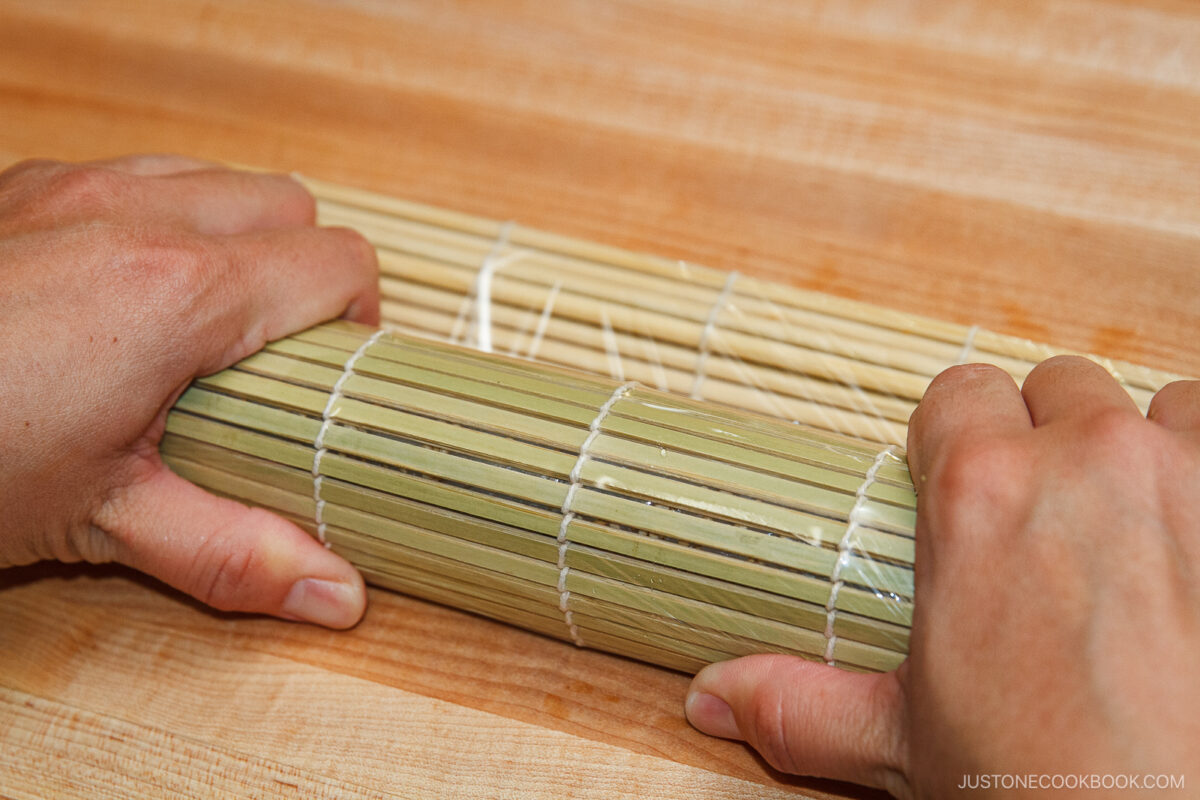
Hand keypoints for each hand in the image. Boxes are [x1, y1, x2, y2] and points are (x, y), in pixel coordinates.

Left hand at [0, 155, 378, 627]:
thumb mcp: (98, 519)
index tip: (335, 374)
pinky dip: (160, 222)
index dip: (357, 321)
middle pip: (290, 203)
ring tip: (199, 327)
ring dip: (236, 239)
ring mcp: (71, 188)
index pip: (338, 264)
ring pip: (215, 178)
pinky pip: (137, 175)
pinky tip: (118, 296)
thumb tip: (340, 594)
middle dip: (304, 272)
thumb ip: (234, 551)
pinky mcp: (20, 185)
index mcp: (178, 293)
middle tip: (272, 358)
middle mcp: (135, 215)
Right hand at [685, 358, 1199, 796]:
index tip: (969, 483)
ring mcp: (1185, 470)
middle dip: (1047, 441)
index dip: (960, 434)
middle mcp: (1086, 458)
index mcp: (980, 496)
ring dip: (1141, 451)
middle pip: (1054, 387)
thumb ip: (803, 703)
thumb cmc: (1045, 786)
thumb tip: (711, 695)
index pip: (958, 391)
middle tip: (1052, 523)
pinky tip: (1191, 538)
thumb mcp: (906, 746)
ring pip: (1151, 406)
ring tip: (1136, 529)